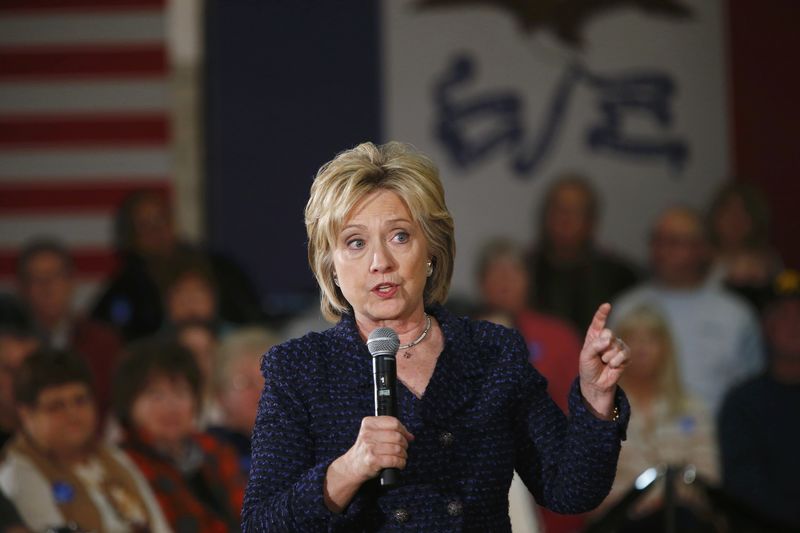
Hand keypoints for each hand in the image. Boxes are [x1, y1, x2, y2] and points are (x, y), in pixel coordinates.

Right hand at [324, 416, 413, 511]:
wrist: (353, 465)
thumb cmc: (367, 449)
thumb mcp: (373, 434)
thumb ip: (390, 431)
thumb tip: (410, 436)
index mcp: (368, 423)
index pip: (393, 422)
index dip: (403, 430)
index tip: (407, 436)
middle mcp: (367, 434)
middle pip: (397, 436)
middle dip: (404, 444)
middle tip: (403, 448)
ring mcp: (369, 447)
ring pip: (397, 448)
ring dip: (403, 455)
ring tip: (401, 457)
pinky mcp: (372, 460)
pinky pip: (394, 460)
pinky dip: (401, 463)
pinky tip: (399, 464)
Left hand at [579, 303, 629, 417]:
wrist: (596, 384)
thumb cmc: (588, 368)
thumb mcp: (585, 356)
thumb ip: (594, 345)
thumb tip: (608, 338)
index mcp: (594, 335)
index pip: (598, 322)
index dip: (602, 313)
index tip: (606, 306)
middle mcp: (606, 338)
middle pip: (609, 333)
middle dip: (603, 345)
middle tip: (599, 356)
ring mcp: (617, 346)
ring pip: (616, 345)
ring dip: (608, 357)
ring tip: (604, 362)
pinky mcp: (625, 355)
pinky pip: (624, 353)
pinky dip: (617, 361)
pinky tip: (613, 366)